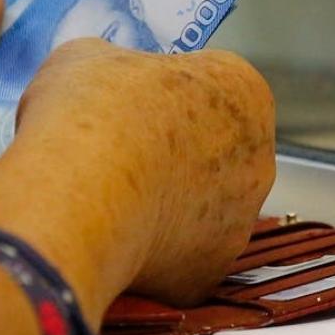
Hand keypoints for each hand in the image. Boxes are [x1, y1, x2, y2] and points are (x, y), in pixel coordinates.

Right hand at [17, 39, 276, 306]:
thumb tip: (106, 83)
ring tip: (109, 200)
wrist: (75, 200)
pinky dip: (151, 253)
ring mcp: (239, 223)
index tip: (129, 105)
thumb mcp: (86, 60)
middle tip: (118, 154)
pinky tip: (113, 239)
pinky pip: (179, 259)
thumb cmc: (88, 115)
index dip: (166, 93)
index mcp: (244, 91)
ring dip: (166, 205)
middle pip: (215, 152)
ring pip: (201, 211)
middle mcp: (259, 159)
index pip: (213, 85)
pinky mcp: (208, 274)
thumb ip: (112, 67)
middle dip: (174, 154)